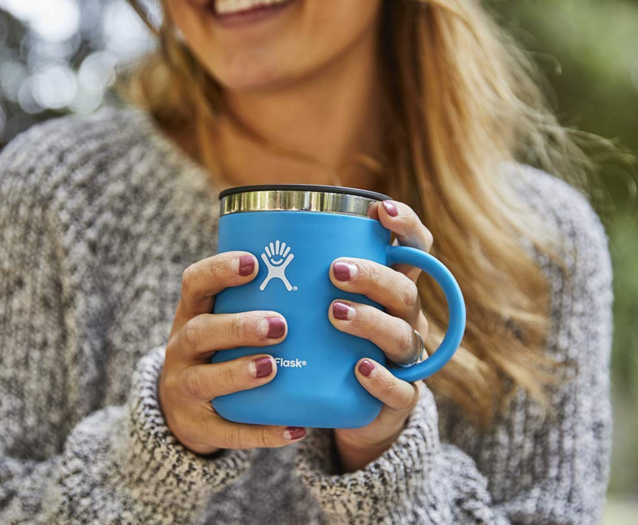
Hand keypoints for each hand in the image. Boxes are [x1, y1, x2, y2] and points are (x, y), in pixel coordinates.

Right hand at [159, 251, 305, 455]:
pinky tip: (295, 430)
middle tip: (279, 325)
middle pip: (199, 332)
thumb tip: (331, 279)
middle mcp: (182, 349)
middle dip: (238, 327)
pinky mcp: (198, 426)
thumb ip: (257, 303)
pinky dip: (262, 431)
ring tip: (273, 368)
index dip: (219, 271)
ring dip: (239, 372)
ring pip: (204, 381)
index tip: (254, 262)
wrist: (183, 409)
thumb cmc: (220, 351)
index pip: (194, 284)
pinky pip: (228, 432)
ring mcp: (185, 389)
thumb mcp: (222, 322)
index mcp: (191, 315)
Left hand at [330, 200, 433, 471]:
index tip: (378, 210)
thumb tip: (254, 238)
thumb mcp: (318, 308)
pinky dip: (382, 379)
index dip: (405, 227)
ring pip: (402, 337)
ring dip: (371, 321)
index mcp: (389, 291)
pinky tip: (360, 368)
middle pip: (405, 292)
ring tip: (336, 313)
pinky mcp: (399, 399)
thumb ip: (303, 279)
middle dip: (373, 277)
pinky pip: (402, 390)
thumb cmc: (325, 345)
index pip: (414, 251)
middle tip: (336, 271)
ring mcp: (404, 360)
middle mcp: (404, 321)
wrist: (341, 408)